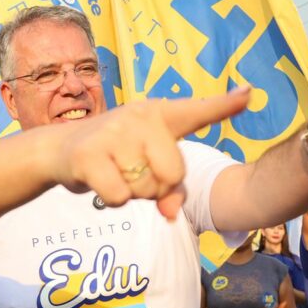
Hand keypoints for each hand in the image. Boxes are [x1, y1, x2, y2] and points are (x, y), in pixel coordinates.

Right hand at [57, 87, 250, 219]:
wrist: (58, 150)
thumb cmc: (113, 156)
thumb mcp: (146, 166)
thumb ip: (171, 187)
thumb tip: (169, 213)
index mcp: (159, 114)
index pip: (197, 111)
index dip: (223, 106)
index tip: (248, 94)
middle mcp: (139, 116)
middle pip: (173, 173)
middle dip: (157, 186)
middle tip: (132, 172)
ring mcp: (113, 133)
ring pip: (146, 189)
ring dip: (133, 194)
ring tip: (114, 173)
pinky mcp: (89, 155)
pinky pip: (120, 197)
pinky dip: (112, 200)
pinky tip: (99, 181)